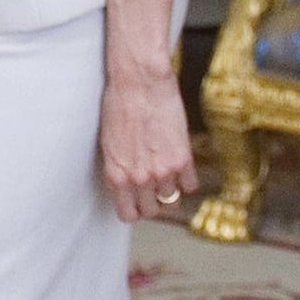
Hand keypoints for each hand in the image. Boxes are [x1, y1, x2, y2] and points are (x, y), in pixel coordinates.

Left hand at [99, 67, 196, 220]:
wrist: (139, 84)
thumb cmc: (118, 105)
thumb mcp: (109, 143)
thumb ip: (119, 168)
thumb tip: (126, 183)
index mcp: (116, 174)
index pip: (128, 214)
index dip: (133, 209)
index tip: (136, 203)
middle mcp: (139, 178)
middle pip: (151, 211)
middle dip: (151, 202)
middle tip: (151, 187)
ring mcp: (163, 171)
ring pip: (171, 201)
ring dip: (169, 190)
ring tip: (165, 174)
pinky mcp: (183, 160)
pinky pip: (190, 186)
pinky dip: (187, 179)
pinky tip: (180, 166)